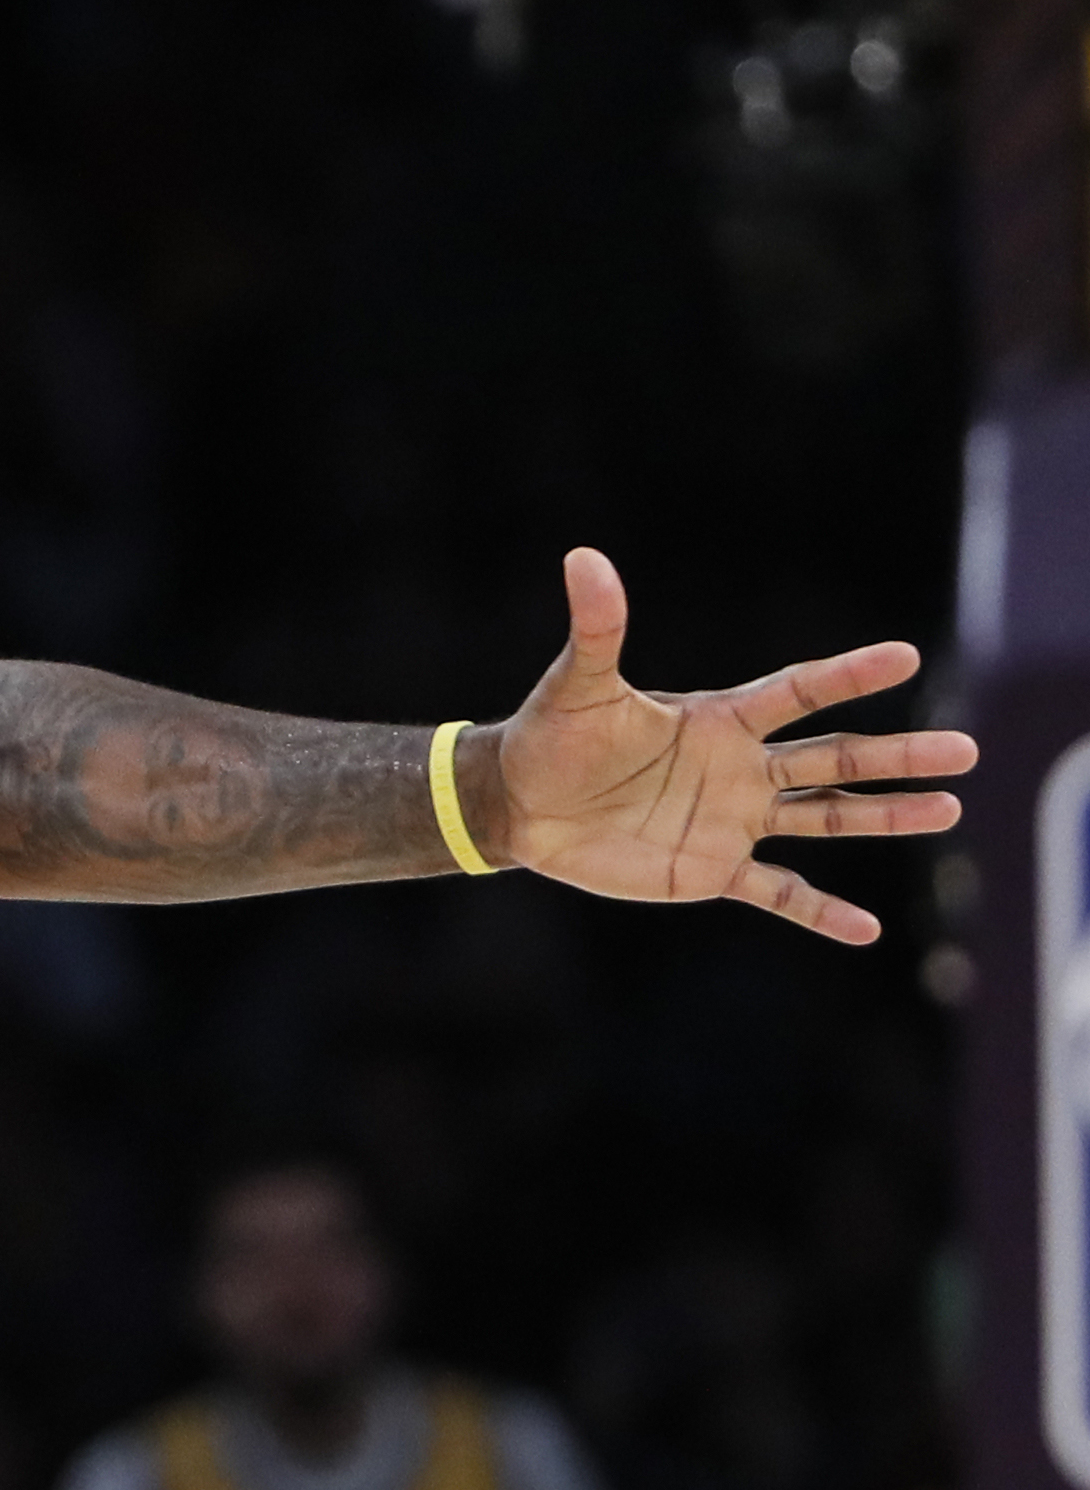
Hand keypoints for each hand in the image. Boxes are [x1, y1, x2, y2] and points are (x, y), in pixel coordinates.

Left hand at [478, 549, 976, 943]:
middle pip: (833, 758)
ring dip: (883, 816)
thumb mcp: (579, 685)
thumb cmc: (551, 736)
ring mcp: (732, 820)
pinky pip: (778, 893)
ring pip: (825, 818)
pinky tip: (867, 930)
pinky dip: (820, 912)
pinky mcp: (710, 869)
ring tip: (948, 809)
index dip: (847, 675)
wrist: (523, 806)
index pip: (797, 692)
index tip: (904, 657)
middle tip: (965, 751)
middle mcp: (739, 767)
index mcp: (719, 720)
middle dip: (896, 756)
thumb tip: (583, 559)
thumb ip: (597, 629)